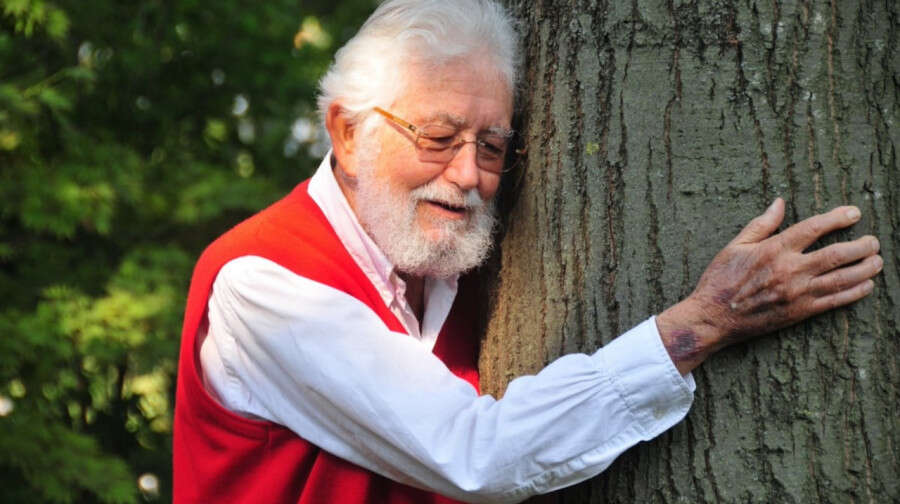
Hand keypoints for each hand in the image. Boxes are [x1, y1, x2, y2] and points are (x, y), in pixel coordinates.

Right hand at [657, 198, 881, 373]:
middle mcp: (789, 270)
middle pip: (836, 254)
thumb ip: (761, 224)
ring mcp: (797, 293)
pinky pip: (834, 301)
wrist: (712, 317)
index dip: (837, 218)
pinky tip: (866, 286)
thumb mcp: (734, 246)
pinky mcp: (799, 312)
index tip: (854, 213)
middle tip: (873, 241)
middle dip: (861, 246)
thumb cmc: (719, 280)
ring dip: (864, 268)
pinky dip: (854, 293)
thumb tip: (779, 202)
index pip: (813, 228)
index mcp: (773, 250)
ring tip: (877, 261)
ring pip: (841, 278)